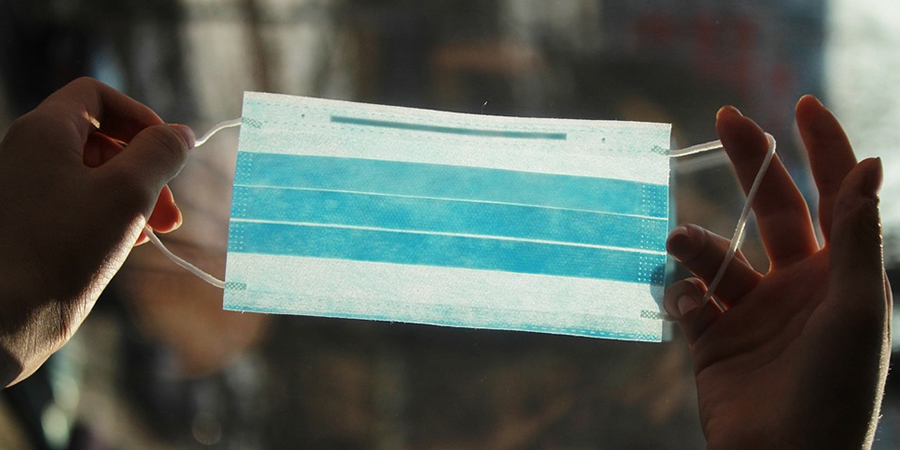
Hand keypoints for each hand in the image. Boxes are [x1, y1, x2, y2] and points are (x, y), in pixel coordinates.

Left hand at [0, 77, 194, 386]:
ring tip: (152, 233)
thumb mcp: (126, 193)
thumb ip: (158, 155)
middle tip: (168, 212)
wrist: (0, 321)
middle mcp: (28, 153)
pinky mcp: (27, 226)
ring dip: (131, 197)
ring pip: (91, 175)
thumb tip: (180, 133)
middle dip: (143, 169)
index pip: (97, 96)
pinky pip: (76, 204)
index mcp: (45, 132)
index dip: (139, 117)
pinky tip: (124, 246)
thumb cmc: (61, 251)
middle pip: (99, 138)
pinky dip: (107, 217)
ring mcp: (25, 191)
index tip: (165, 154)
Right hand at [665, 96, 890, 448]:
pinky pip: (690, 297)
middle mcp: (797, 285)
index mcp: (840, 274)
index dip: (823, 150)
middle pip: (773, 209)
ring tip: (681, 240)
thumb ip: (859, 235)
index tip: (801, 105)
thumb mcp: (858, 308)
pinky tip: (692, 309)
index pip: (834, 197)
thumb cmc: (837, 387)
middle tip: (726, 120)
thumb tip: (872, 163)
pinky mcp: (713, 337)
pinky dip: (685, 293)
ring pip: (719, 253)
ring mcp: (753, 310)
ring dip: (700, 241)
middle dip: (752, 164)